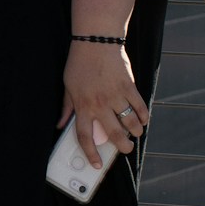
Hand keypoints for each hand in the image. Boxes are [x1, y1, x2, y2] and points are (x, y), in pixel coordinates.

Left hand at [61, 40, 146, 168]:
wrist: (96, 41)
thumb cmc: (79, 64)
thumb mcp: (68, 86)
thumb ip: (66, 108)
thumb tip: (61, 125)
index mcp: (83, 106)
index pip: (85, 137)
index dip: (91, 154)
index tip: (96, 164)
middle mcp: (100, 104)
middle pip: (113, 134)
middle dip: (122, 147)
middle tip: (125, 148)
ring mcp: (116, 95)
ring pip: (130, 122)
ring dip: (135, 132)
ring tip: (136, 134)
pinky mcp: (129, 86)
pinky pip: (140, 106)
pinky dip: (144, 115)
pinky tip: (143, 119)